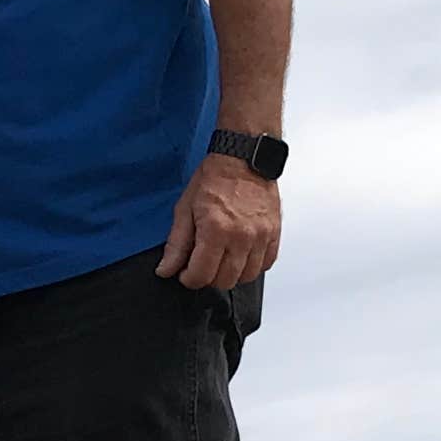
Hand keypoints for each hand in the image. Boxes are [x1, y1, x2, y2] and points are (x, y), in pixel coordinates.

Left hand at [159, 153, 280, 292]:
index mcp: (216, 229)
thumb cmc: (214, 178)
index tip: (185, 272)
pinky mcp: (274, 233)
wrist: (242, 158)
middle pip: (224, 281)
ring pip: (246, 277)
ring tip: (221, 259)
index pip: (201, 275)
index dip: (188, 279)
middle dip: (208, 278)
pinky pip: (266, 264)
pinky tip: (241, 255)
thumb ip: (176, 244)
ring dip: (231, 274)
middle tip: (202, 264)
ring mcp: (260, 236)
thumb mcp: (185, 209)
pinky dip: (252, 266)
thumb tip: (166, 269)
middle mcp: (241, 236)